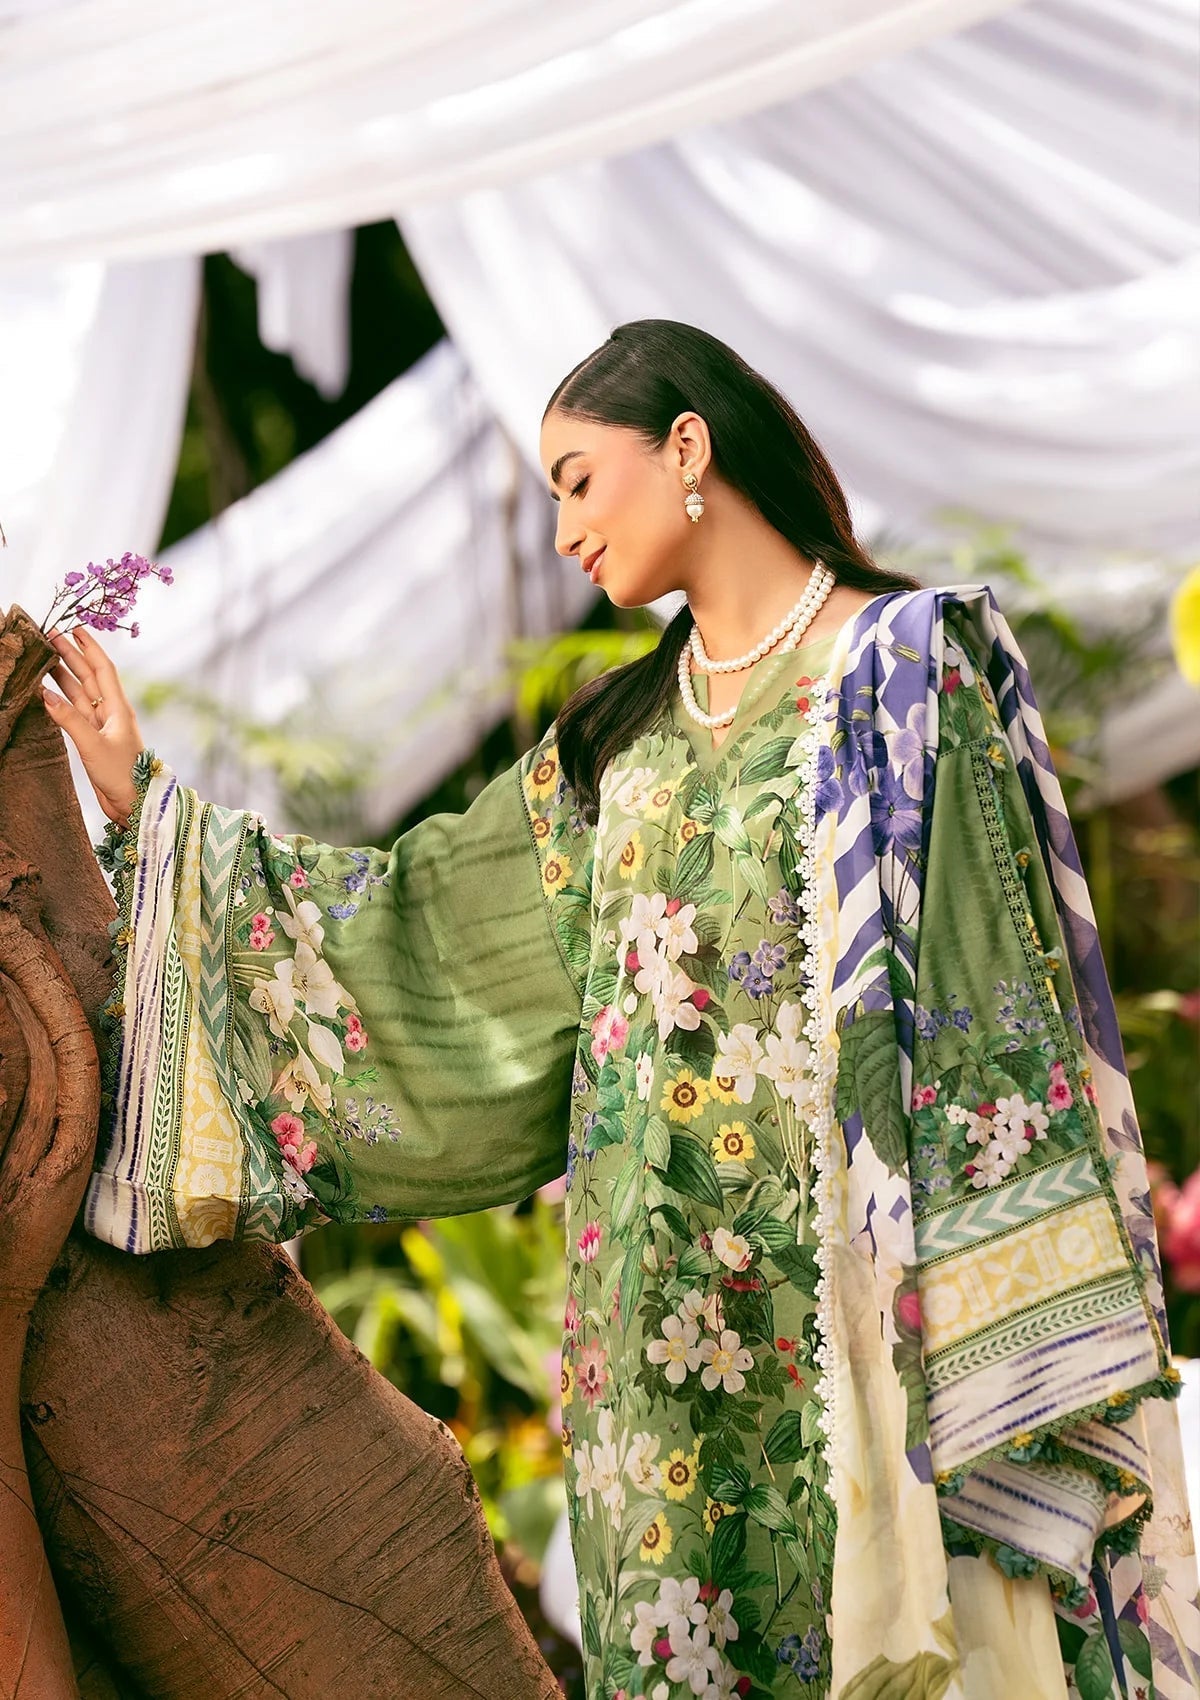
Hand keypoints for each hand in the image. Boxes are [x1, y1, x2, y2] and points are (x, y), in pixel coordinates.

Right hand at [41, 627, 145, 826]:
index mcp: (119, 708)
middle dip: (71, 655)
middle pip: (89, 676)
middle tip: (50, 636)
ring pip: (80, 694)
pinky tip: (47, 692)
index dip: (89, 647)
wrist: (134, 804)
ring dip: (64, 675)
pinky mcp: (93, 740)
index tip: (75, 627)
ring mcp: (102, 726)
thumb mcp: (94, 745)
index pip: (102, 669)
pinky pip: (74, 714)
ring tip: (45, 658)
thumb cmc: (123, 775)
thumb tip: (45, 695)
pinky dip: (61, 701)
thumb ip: (69, 720)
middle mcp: (111, 713)